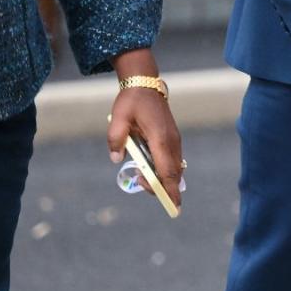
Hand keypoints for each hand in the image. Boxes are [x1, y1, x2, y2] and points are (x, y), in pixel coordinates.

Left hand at [107, 88, 183, 208]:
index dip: (170, 190)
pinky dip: (164, 170)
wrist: (145, 85)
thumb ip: (116, 139)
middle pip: (173, 174)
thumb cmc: (132, 101)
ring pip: (174, 168)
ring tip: (141, 176)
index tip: (173, 206)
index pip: (167, 171)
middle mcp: (171, 142)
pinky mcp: (173, 139)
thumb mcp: (118, 118)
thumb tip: (116, 159)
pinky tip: (148, 168)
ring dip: (162, 178)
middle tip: (139, 183)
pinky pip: (172, 161)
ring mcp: (175, 140)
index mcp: (160, 139)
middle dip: (161, 187)